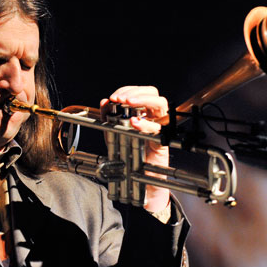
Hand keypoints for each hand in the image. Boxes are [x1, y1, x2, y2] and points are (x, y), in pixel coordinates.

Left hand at [101, 85, 170, 215]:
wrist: (137, 176)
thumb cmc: (128, 152)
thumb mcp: (112, 132)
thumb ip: (108, 117)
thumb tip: (104, 102)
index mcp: (143, 111)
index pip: (139, 92)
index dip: (127, 90)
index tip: (113, 97)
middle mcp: (153, 116)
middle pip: (153, 94)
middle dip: (136, 92)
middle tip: (121, 98)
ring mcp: (159, 127)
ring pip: (161, 105)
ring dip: (144, 100)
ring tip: (128, 103)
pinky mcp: (162, 141)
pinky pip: (157, 129)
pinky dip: (146, 124)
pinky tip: (134, 122)